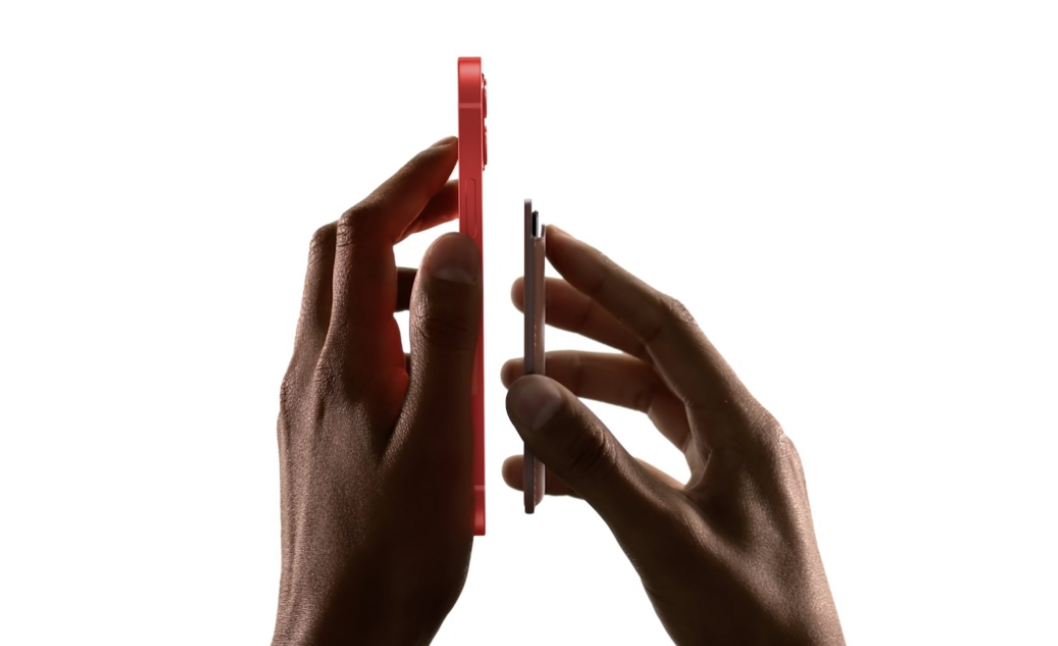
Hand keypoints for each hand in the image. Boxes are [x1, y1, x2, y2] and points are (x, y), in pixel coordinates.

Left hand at [272, 137, 479, 645]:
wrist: (340, 631)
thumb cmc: (395, 553)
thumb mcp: (441, 439)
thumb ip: (446, 335)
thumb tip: (452, 243)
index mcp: (344, 362)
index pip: (365, 233)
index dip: (409, 180)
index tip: (457, 151)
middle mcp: (313, 367)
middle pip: (342, 250)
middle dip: (399, 207)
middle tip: (461, 198)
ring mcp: (309, 396)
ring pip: (345, 296)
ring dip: (400, 266)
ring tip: (464, 283)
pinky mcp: (317, 422)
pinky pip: (350, 342)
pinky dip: (392, 316)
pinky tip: (437, 357)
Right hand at [500, 226, 844, 644]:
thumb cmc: (749, 622)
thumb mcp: (663, 536)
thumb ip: (594, 463)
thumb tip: (529, 393)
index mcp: (740, 426)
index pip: (667, 327)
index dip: (607, 280)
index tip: (554, 244)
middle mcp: (734, 434)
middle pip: (651, 356)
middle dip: (585, 324)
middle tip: (522, 302)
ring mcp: (721, 469)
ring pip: (642, 405)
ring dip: (580, 389)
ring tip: (517, 383)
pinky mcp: (705, 502)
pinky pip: (640, 457)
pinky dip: (590, 453)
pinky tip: (540, 470)